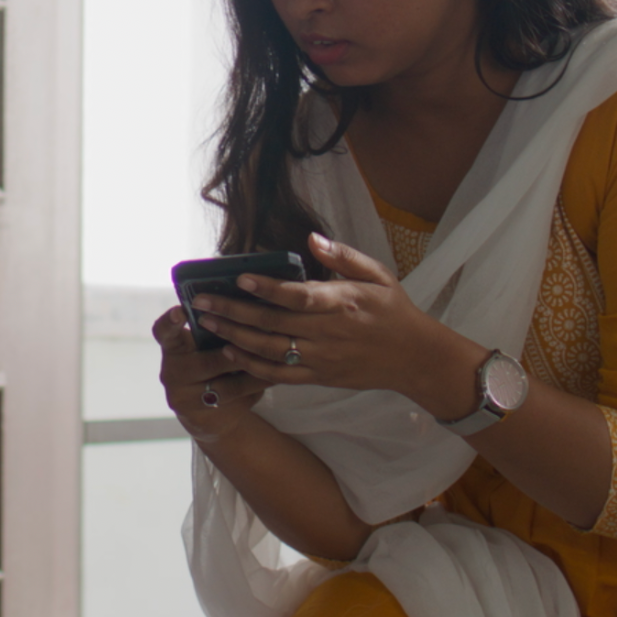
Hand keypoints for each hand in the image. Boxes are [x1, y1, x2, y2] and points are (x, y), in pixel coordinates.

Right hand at [154, 307, 271, 441]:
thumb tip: (245, 302)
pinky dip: (259, 385)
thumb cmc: (213, 364)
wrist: (211, 415)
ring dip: (255, 370)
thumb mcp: (205, 346)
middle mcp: (173, 373)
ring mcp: (186, 399)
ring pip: (227, 385)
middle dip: (236, 351)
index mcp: (173, 348)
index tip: (180, 310)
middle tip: (260, 337)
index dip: (170, 322)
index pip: (163, 332)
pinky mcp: (203, 418)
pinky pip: (238, 400)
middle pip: (206, 362)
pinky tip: (277, 375)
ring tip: (279, 356)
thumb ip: (215, 328)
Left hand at [190, 233, 485, 416]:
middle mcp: (328, 333)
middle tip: (201, 302)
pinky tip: (231, 353)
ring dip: (235, 338)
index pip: (298, 296)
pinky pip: (280, 375)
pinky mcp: (319, 377)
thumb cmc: (394, 311)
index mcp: (342, 303)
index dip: (267, 288)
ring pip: (270, 350)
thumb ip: (343, 256)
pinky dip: (253, 366)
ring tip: (208, 325)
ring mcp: (322, 358)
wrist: (415, 358)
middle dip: (233, 312)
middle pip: (273, 323)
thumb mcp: (377, 275)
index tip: (239, 278)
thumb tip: (311, 239)